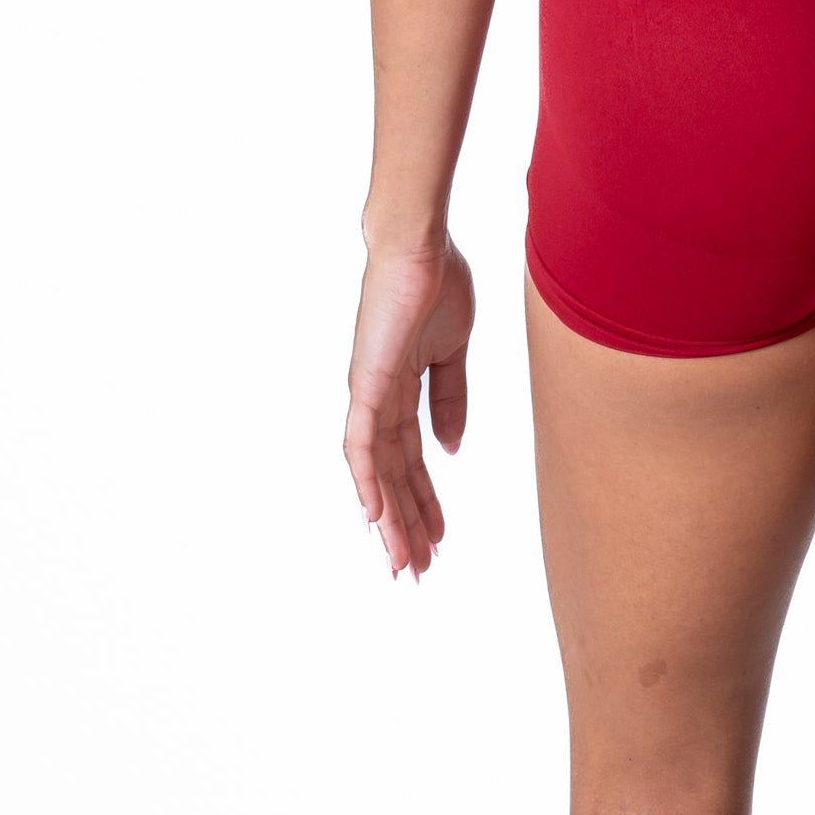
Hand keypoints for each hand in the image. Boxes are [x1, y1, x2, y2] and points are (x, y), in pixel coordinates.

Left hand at [344, 231, 475, 576]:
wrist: (419, 244)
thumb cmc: (436, 283)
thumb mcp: (453, 352)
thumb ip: (449, 400)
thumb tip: (450, 450)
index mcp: (401, 392)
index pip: (411, 461)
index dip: (423, 502)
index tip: (437, 540)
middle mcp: (379, 400)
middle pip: (392, 478)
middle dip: (405, 525)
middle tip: (414, 570)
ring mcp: (370, 392)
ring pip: (377, 472)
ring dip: (389, 518)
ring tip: (400, 560)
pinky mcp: (368, 382)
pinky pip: (362, 442)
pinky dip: (366, 480)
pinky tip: (372, 515)